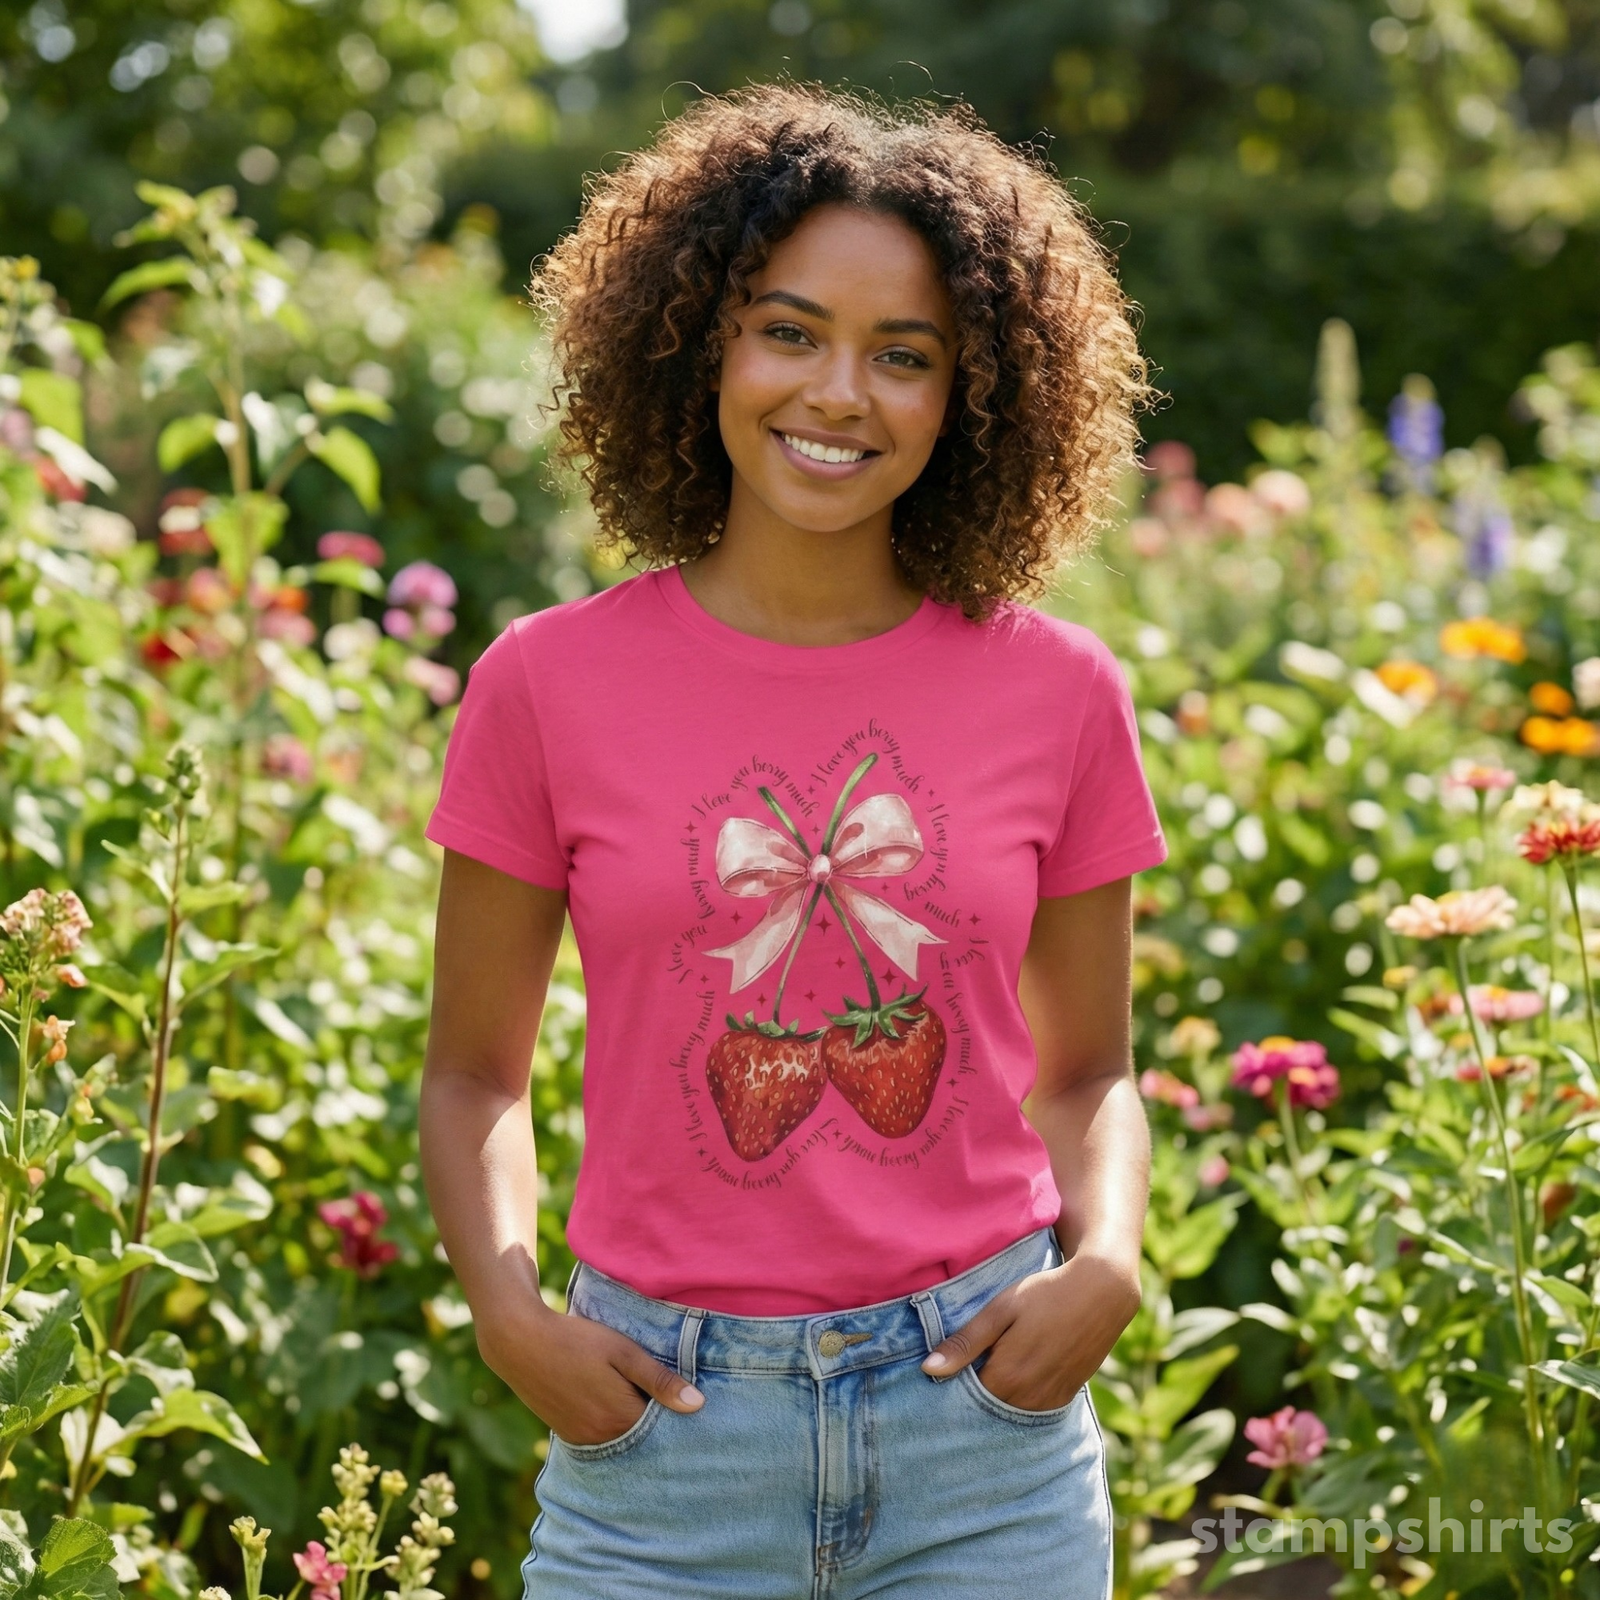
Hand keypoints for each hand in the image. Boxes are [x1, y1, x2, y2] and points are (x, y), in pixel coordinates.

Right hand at [476, 1284, 704, 1447]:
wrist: (520, 1341)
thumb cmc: (576, 1340)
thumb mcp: (623, 1351)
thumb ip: (659, 1380)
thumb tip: (697, 1405)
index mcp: (620, 1418)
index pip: (662, 1427)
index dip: (673, 1410)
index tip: (681, 1393)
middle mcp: (601, 1438)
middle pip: (642, 1436)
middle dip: (654, 1418)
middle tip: (660, 1390)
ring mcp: (581, 1438)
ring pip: (621, 1436)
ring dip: (631, 1419)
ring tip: (634, 1390)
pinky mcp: (566, 1433)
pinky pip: (600, 1435)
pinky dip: (611, 1422)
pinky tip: (611, 1397)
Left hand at [921, 1252, 1140, 1411]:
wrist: (1102, 1292)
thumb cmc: (1046, 1294)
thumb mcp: (1001, 1310)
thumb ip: (965, 1342)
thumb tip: (927, 1369)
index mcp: (1006, 1378)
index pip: (965, 1397)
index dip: (953, 1382)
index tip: (947, 1366)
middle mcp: (1028, 1398)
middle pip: (987, 1407)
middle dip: (974, 1392)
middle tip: (970, 1361)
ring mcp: (1050, 1400)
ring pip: (1010, 1409)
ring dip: (999, 1394)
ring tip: (995, 1363)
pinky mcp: (1066, 1396)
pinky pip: (1033, 1407)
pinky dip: (1021, 1396)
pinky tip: (1018, 1370)